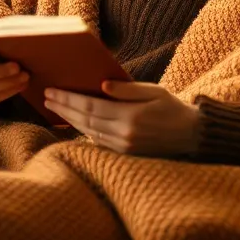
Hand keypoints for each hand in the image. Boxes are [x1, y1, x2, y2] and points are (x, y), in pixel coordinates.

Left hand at [42, 80, 200, 157]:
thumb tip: (102, 85)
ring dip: (69, 120)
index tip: (52, 91)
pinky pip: (98, 142)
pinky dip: (83, 131)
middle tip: (46, 97)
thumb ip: (128, 89)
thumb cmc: (173, 108)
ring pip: (88, 133)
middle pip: (85, 120)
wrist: (192, 136)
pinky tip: (74, 123)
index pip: (90, 107)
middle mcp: (124, 135)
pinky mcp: (125, 154)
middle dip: (63, 108)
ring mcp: (124, 147)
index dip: (69, 99)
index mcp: (130, 117)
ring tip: (55, 108)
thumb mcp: (154, 91)